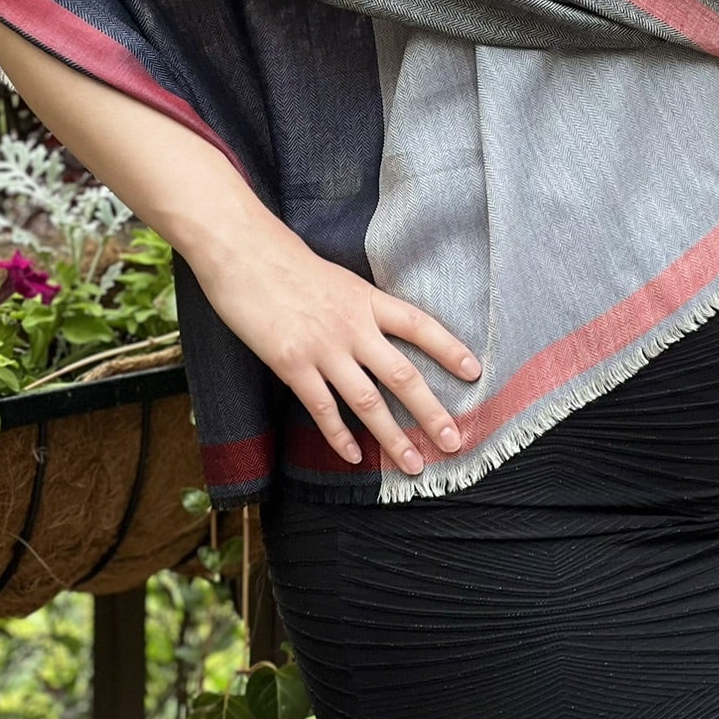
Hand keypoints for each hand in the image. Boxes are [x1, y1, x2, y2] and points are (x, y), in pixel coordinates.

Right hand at [191, 217, 481, 475]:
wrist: (245, 253)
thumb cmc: (287, 263)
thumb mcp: (338, 279)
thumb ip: (360, 308)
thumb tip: (380, 333)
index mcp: (367, 300)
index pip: (420, 326)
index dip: (449, 349)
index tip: (474, 372)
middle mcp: (354, 326)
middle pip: (403, 376)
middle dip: (431, 413)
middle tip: (454, 442)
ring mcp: (324, 348)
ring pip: (368, 402)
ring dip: (393, 438)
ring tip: (413, 464)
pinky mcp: (292, 364)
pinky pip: (323, 408)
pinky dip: (340, 436)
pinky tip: (354, 456)